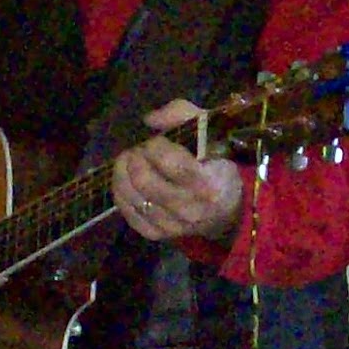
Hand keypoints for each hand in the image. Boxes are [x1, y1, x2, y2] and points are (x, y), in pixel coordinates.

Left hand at [112, 99, 242, 243]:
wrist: (227, 209)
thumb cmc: (216, 163)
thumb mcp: (208, 131)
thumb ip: (181, 114)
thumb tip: (150, 120)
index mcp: (207, 183)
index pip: (170, 162)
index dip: (154, 145)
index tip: (153, 140)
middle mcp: (190, 209)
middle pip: (145, 181)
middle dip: (134, 158)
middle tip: (137, 150)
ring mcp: (173, 225)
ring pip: (132, 197)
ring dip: (122, 173)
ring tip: (128, 161)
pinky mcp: (159, 234)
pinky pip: (129, 215)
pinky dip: (121, 194)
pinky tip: (126, 181)